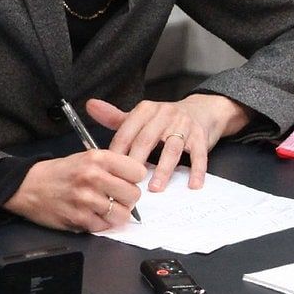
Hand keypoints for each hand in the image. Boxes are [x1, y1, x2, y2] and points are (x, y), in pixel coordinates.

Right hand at [4, 149, 143, 232]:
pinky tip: (91, 215)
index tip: (126, 181)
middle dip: (127, 199)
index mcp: (98, 158)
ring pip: (123, 214)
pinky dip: (101, 224)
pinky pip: (105, 227)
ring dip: (116, 214)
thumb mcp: (87, 158)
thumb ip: (113, 166)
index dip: (133, 179)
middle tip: (115, 197)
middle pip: (134, 195)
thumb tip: (138, 180)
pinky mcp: (79, 218)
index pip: (138, 172)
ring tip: (105, 208)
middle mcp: (94, 177)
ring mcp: (86, 199)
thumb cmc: (60, 172)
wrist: (28, 186)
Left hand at [85, 92, 250, 190]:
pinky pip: (198, 155)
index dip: (118, 151)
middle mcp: (165, 114)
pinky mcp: (201, 137)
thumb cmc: (165, 119)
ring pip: (172, 148)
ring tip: (155, 188)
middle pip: (147, 139)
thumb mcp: (141, 116)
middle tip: (128, 184)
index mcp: (146, 109)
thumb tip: (90, 106)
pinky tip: (192, 185)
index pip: (127, 131)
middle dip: (136, 162)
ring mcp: (185, 125)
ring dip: (164, 170)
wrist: (202, 110)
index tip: (109, 171)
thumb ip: (115, 116)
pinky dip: (196, 171)